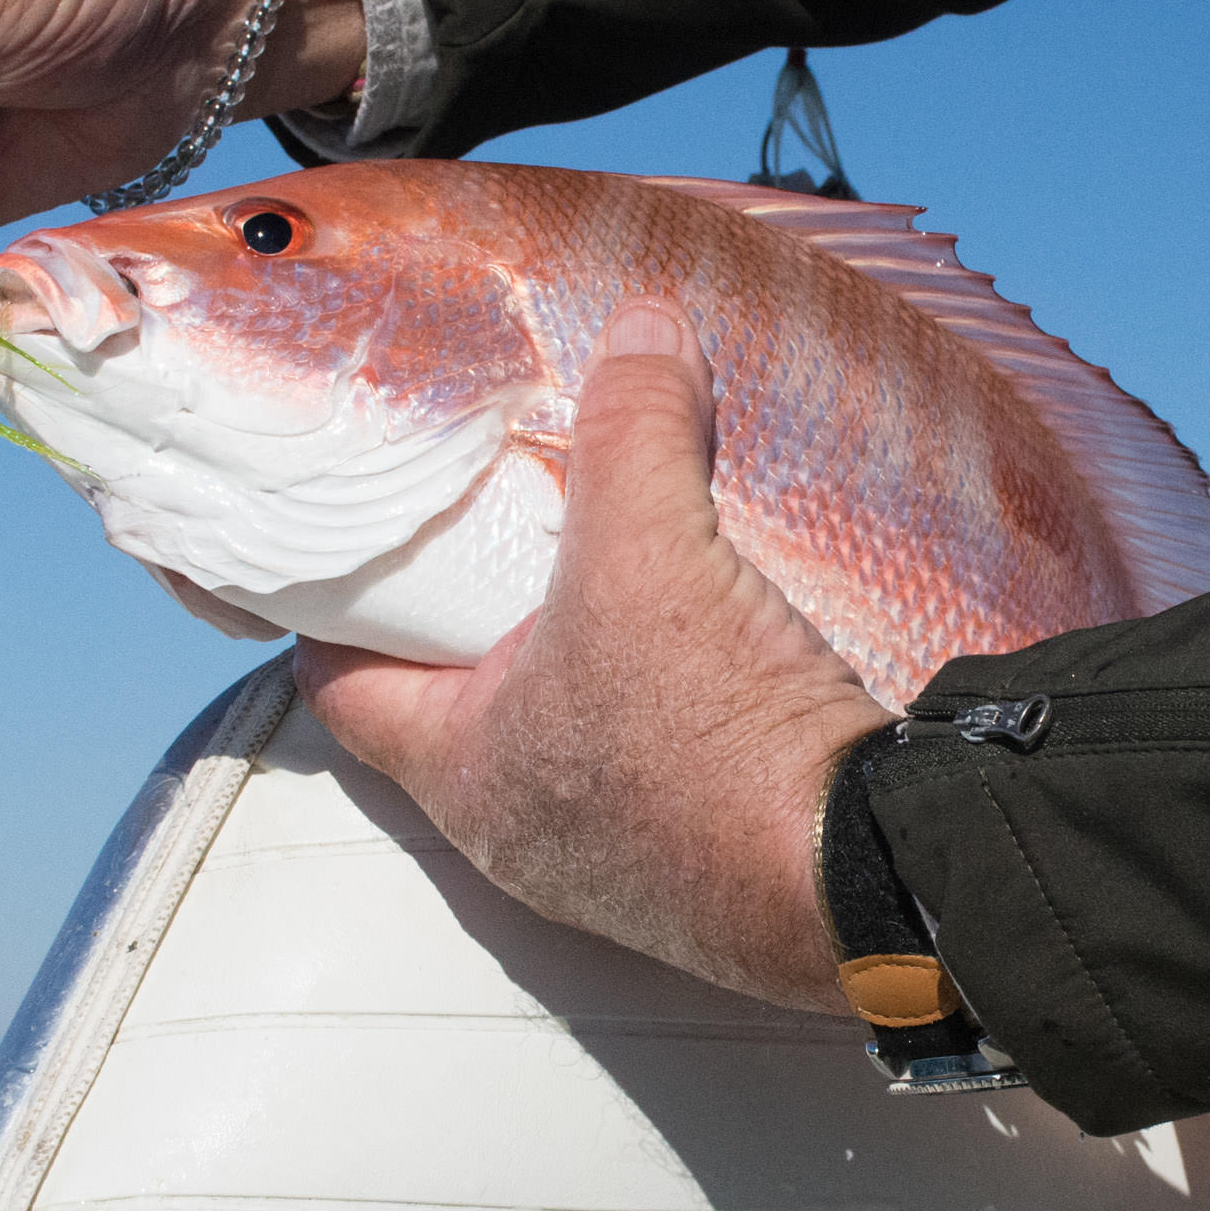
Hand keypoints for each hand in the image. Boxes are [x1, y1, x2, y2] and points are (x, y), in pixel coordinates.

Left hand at [301, 302, 888, 1014]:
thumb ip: (633, 428)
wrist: (872, 880)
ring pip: (560, 740)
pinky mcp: (698, 874)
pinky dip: (664, 706)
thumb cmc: (714, 739)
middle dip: (473, 619)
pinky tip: (714, 647)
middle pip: (453, 705)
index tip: (361, 538)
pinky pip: (653, 772)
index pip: (341, 683)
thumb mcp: (652, 552)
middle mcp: (518, 835)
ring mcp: (610, 868)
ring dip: (580, 663)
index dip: (337, 603)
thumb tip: (643, 330)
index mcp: (461, 773)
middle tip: (502, 529)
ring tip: (617, 570)